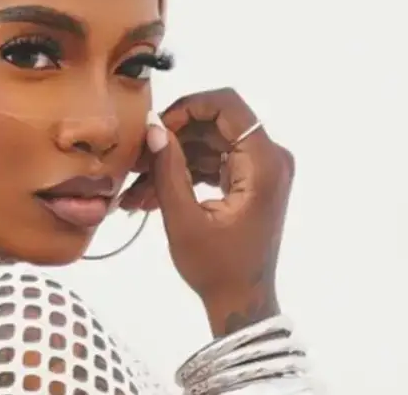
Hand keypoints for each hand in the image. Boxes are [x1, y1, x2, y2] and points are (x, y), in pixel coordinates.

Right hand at [119, 88, 295, 336]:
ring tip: (137, 184)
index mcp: (263, 164)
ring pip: (210, 141)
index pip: (228, 105)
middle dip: (174, 137)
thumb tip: (154, 128)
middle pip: (217, 122)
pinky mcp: (250, 180)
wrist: (241, 302)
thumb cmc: (216, 268)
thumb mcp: (184, 220)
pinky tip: (151, 192)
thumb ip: (168, 170)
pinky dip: (185, 171)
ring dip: (174, 158)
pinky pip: (215, 159)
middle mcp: (270, 158)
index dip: (188, 107)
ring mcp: (262, 169)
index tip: (157, 130)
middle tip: (139, 159)